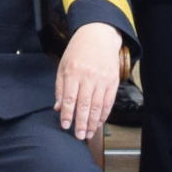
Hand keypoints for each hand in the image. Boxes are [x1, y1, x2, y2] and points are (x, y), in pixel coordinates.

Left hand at [54, 22, 126, 139]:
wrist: (99, 35)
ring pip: (97, 106)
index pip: (70, 98)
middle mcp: (88, 76)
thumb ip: (60, 88)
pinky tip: (98, 123)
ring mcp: (102, 79)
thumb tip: (58, 108)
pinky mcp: (113, 81)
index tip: (65, 126)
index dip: (68, 114)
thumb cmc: (78, 51)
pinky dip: (104, 114)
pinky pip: (108, 102)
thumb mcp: (63, 66)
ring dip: (92, 122)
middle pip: (85, 105)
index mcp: (73, 72)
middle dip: (81, 123)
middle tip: (78, 136)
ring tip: (88, 134)